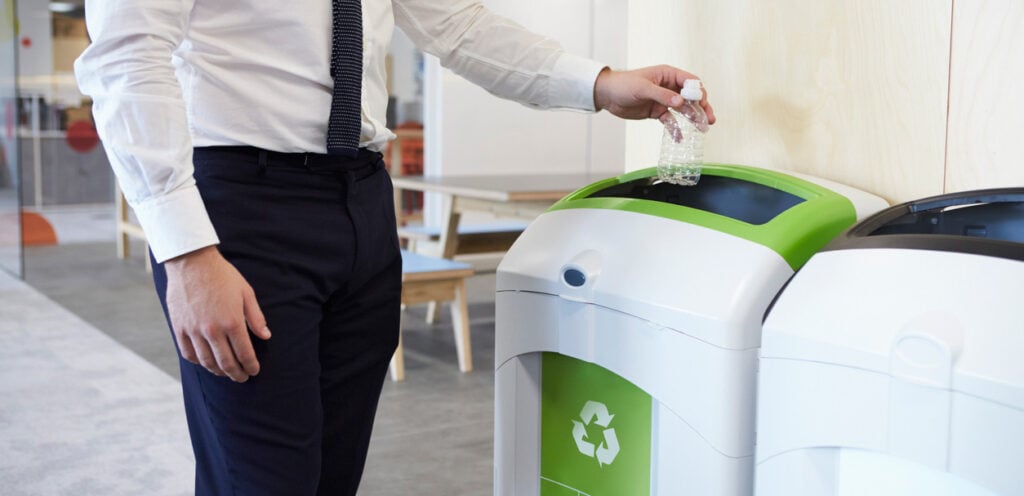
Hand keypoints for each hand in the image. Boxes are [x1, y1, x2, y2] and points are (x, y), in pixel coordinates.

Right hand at [164, 246, 271, 381]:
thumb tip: (266, 336)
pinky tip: (206, 363)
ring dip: (218, 371)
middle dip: (237, 374)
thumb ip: (256, 317)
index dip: (251, 365)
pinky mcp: (179, 328)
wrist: (191, 263)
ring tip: (226, 373)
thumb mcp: (246, 292)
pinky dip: (198, 362)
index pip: (244, 353)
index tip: (254, 371)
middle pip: (226, 362)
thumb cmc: (222, 276)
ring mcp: (193, 330)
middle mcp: (212, 329)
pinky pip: (188, 353)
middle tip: (242, 378)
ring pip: (207, 361)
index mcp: (232, 321)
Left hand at [593, 65, 715, 123]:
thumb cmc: (623, 85)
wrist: (607, 95)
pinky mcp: (656, 111)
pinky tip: (680, 138)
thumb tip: (681, 102)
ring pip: (683, 109)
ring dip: (693, 118)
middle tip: (709, 119)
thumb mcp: (643, 88)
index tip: (702, 103)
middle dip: (701, 107)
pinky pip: (670, 120)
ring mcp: (663, 100)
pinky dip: (675, 129)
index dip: (698, 91)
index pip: (690, 81)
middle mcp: (668, 86)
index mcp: (667, 75)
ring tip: (703, 128)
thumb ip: (662, 95)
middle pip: (690, 97)